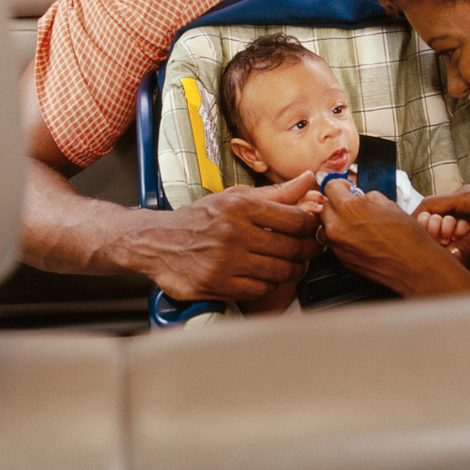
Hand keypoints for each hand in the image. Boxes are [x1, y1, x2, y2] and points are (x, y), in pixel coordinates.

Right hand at [143, 172, 320, 301]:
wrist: (157, 241)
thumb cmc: (200, 218)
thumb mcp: (234, 197)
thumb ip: (276, 192)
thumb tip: (308, 179)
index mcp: (240, 206)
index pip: (295, 219)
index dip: (310, 227)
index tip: (311, 230)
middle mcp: (233, 232)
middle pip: (292, 247)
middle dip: (307, 251)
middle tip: (307, 250)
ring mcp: (225, 261)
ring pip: (280, 271)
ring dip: (292, 270)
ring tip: (291, 264)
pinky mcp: (217, 284)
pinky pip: (260, 289)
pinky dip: (269, 285)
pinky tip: (265, 276)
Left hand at [319, 179, 469, 296]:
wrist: (416, 267)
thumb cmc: (408, 238)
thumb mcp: (390, 205)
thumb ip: (370, 197)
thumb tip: (363, 197)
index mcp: (350, 209)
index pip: (330, 187)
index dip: (340, 185)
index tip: (346, 187)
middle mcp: (338, 227)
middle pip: (325, 207)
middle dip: (337, 203)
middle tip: (353, 205)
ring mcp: (338, 246)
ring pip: (326, 226)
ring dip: (336, 221)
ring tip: (355, 222)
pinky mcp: (342, 260)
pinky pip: (333, 242)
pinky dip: (341, 237)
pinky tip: (358, 237)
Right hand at [414, 181, 469, 263]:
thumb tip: (450, 255)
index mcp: (467, 196)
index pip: (430, 204)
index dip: (416, 218)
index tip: (408, 233)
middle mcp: (468, 194)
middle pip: (436, 210)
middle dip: (431, 228)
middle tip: (434, 246)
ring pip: (449, 214)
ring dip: (445, 230)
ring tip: (448, 246)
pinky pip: (461, 216)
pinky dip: (456, 229)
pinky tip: (460, 241)